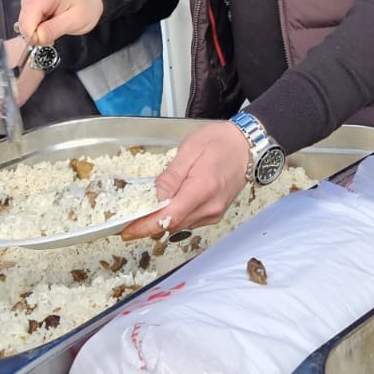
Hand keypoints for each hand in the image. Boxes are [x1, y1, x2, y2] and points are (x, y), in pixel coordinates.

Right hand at [18, 0, 103, 44]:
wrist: (90, 0)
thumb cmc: (87, 8)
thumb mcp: (75, 21)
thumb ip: (54, 29)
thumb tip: (36, 38)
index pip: (29, 14)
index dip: (31, 32)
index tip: (43, 41)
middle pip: (24, 17)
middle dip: (34, 32)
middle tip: (51, 37)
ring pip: (24, 17)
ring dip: (34, 28)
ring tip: (53, 26)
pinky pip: (26, 16)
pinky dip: (34, 24)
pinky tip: (47, 22)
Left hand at [120, 121, 249, 240]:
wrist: (247, 146)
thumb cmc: (220, 142)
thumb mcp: (190, 149)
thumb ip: (171, 176)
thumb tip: (155, 197)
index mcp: (202, 189)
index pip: (170, 217)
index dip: (145, 227)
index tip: (126, 231)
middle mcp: (210, 207)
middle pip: (172, 225)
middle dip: (148, 225)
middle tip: (128, 219)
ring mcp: (214, 213)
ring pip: (180, 225)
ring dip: (161, 221)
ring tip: (145, 210)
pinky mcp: (215, 214)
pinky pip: (189, 221)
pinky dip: (175, 217)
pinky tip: (166, 206)